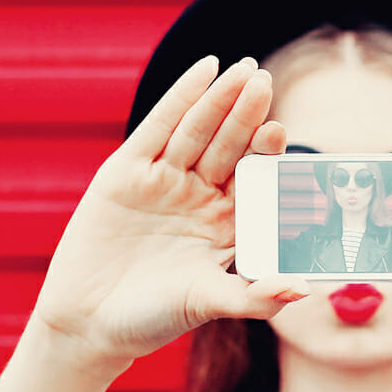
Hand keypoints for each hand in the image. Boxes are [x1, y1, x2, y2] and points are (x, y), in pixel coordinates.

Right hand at [31, 56, 304, 366]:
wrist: (89, 323)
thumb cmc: (152, 319)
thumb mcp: (207, 303)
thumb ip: (255, 296)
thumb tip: (303, 291)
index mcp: (228, 224)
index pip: (255, 180)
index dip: (266, 155)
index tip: (278, 133)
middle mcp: (201, 197)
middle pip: (230, 147)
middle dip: (247, 116)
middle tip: (265, 83)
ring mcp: (165, 181)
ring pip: (198, 131)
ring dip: (220, 100)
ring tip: (243, 70)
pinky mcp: (127, 171)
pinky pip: (159, 127)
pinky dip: (181, 97)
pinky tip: (205, 69)